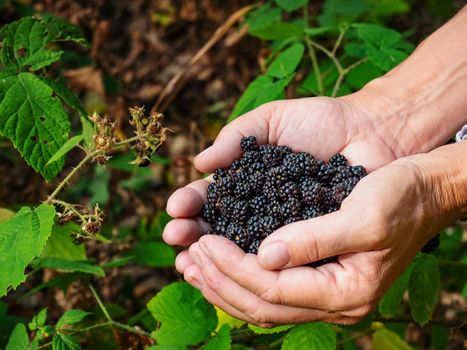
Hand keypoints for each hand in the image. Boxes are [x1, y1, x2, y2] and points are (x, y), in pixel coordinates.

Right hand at [163, 95, 404, 251]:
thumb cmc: (319, 122)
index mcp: (245, 181)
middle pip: (218, 228)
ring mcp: (282, 228)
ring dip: (213, 260)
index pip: (210, 198)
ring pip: (241, 250)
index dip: (190, 206)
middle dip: (193, 236)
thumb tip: (198, 163)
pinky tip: (233, 274)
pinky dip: (254, 268)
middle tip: (175, 241)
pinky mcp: (307, 243)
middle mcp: (259, 209)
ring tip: (189, 264)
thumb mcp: (271, 121)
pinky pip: (277, 260)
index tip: (174, 212)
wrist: (369, 132)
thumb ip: (235, 137)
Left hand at [181, 155, 450, 326]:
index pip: (273, 290)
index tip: (203, 243)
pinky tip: (219, 263)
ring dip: (224, 284)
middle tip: (187, 255)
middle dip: (220, 280)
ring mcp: (325, 291)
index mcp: (347, 292)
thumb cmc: (401, 198)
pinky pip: (271, 288)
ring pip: (262, 303)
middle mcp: (333, 300)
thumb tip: (264, 256)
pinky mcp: (318, 275)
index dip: (232, 268)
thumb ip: (315, 239)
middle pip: (262, 305)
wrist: (424, 191)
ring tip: (190, 265)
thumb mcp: (363, 216)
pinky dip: (240, 276)